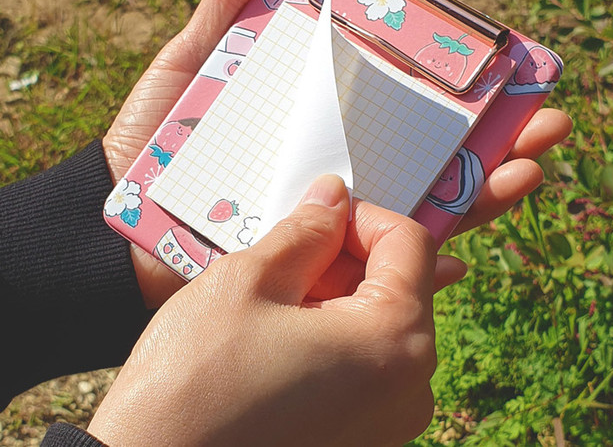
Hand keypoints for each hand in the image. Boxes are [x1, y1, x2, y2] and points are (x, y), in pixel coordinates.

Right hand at [88, 175, 462, 446]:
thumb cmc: (195, 382)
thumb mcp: (250, 281)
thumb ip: (306, 231)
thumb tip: (333, 197)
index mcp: (393, 343)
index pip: (410, 243)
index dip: (362, 216)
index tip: (318, 216)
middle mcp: (409, 389)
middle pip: (399, 283)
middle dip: (346, 255)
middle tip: (287, 252)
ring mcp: (389, 422)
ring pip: (378, 321)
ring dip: (336, 293)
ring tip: (275, 296)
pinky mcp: (362, 438)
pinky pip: (366, 362)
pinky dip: (333, 332)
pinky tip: (280, 333)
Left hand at [102, 0, 570, 307]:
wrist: (113, 220)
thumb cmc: (152, 140)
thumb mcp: (194, 61)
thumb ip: (230, 3)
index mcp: (319, 127)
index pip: (400, 110)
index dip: (452, 95)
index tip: (502, 74)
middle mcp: (336, 176)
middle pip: (425, 160)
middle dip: (490, 144)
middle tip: (544, 125)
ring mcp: (329, 227)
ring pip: (418, 216)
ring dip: (480, 199)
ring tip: (528, 174)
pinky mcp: (312, 273)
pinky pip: (375, 278)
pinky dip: (416, 272)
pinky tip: (454, 262)